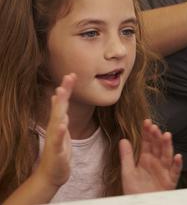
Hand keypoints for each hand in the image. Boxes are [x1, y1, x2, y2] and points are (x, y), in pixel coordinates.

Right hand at [36, 73, 75, 189]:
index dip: (66, 89)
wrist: (51, 176)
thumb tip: (61, 102)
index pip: (62, 104)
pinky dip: (60, 132)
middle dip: (64, 92)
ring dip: (59, 107)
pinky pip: (57, 140)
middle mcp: (55, 129)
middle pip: (59, 107)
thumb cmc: (58, 154)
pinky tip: (62, 124)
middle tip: (68, 76)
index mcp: (59, 124)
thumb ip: (61, 117)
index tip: (71, 74)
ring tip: (61, 93)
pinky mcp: (56, 151)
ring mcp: (54, 140)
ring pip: (57, 120)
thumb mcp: (62, 132)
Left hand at [120, 119, 181, 193]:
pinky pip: (175, 171)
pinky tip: (177, 157)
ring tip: (166, 135)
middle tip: (155, 127)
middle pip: (158, 147)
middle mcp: (156, 163)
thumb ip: (126, 156)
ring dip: (167, 146)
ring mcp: (164, 171)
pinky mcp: (170, 180)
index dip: (147, 133)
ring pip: (167, 155)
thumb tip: (123, 140)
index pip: (148, 143)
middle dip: (157, 137)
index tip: (147, 122)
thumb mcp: (127, 173)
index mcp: (146, 159)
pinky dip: (177, 164)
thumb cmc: (134, 191)